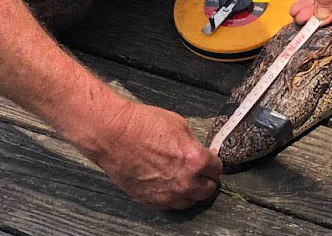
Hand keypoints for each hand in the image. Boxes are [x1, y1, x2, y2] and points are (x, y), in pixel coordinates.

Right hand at [85, 99, 221, 209]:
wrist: (114, 135)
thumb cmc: (144, 125)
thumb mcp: (180, 126)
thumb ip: (193, 145)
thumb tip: (199, 152)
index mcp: (195, 160)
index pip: (216, 168)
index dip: (213, 162)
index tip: (210, 160)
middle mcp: (184, 182)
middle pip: (207, 190)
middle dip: (206, 179)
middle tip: (201, 171)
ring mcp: (167, 194)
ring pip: (190, 202)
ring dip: (191, 191)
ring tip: (186, 179)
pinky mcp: (151, 200)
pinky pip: (171, 205)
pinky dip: (174, 197)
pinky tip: (170, 185)